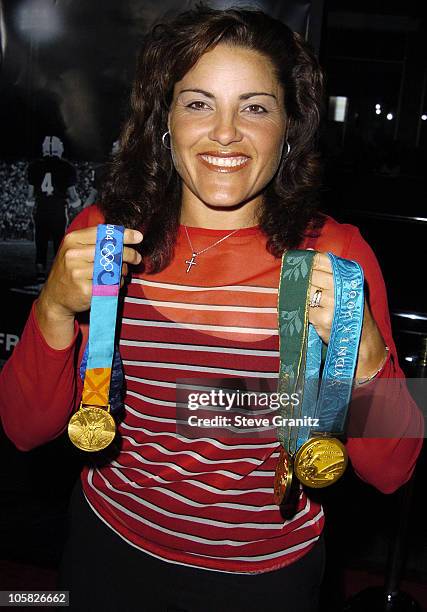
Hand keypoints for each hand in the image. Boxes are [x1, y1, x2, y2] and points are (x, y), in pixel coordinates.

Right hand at [36, 226, 142, 347]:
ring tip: (120, 273)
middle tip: (137, 258)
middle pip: (110, 250)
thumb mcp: (76, 251)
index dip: (124, 235)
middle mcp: (73, 254)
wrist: (55, 298)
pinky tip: (113, 284)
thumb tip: (126, 236)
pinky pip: (111, 284)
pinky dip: (117, 284)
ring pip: (113, 268)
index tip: (138, 237)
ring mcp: (78, 272)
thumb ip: (96, 242)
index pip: (103, 233)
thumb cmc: (70, 271)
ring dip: (122, 271)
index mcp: (72, 240)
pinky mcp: (85, 289)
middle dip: (129, 254)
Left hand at [309, 253, 386, 377]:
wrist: (361, 336)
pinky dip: (302, 309)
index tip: (300, 265)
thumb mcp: (347, 285)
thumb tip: (309, 253)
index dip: (309, 262)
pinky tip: (307, 311)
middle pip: (312, 274)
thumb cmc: (351, 309)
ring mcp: (332, 302)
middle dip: (303, 279)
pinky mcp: (323, 318)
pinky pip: (304, 308)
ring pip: (306, 290)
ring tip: (303, 298)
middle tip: (297, 283)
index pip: (323, 260)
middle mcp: (342, 286)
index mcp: (349, 274)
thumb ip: (329, 269)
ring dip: (300, 294)